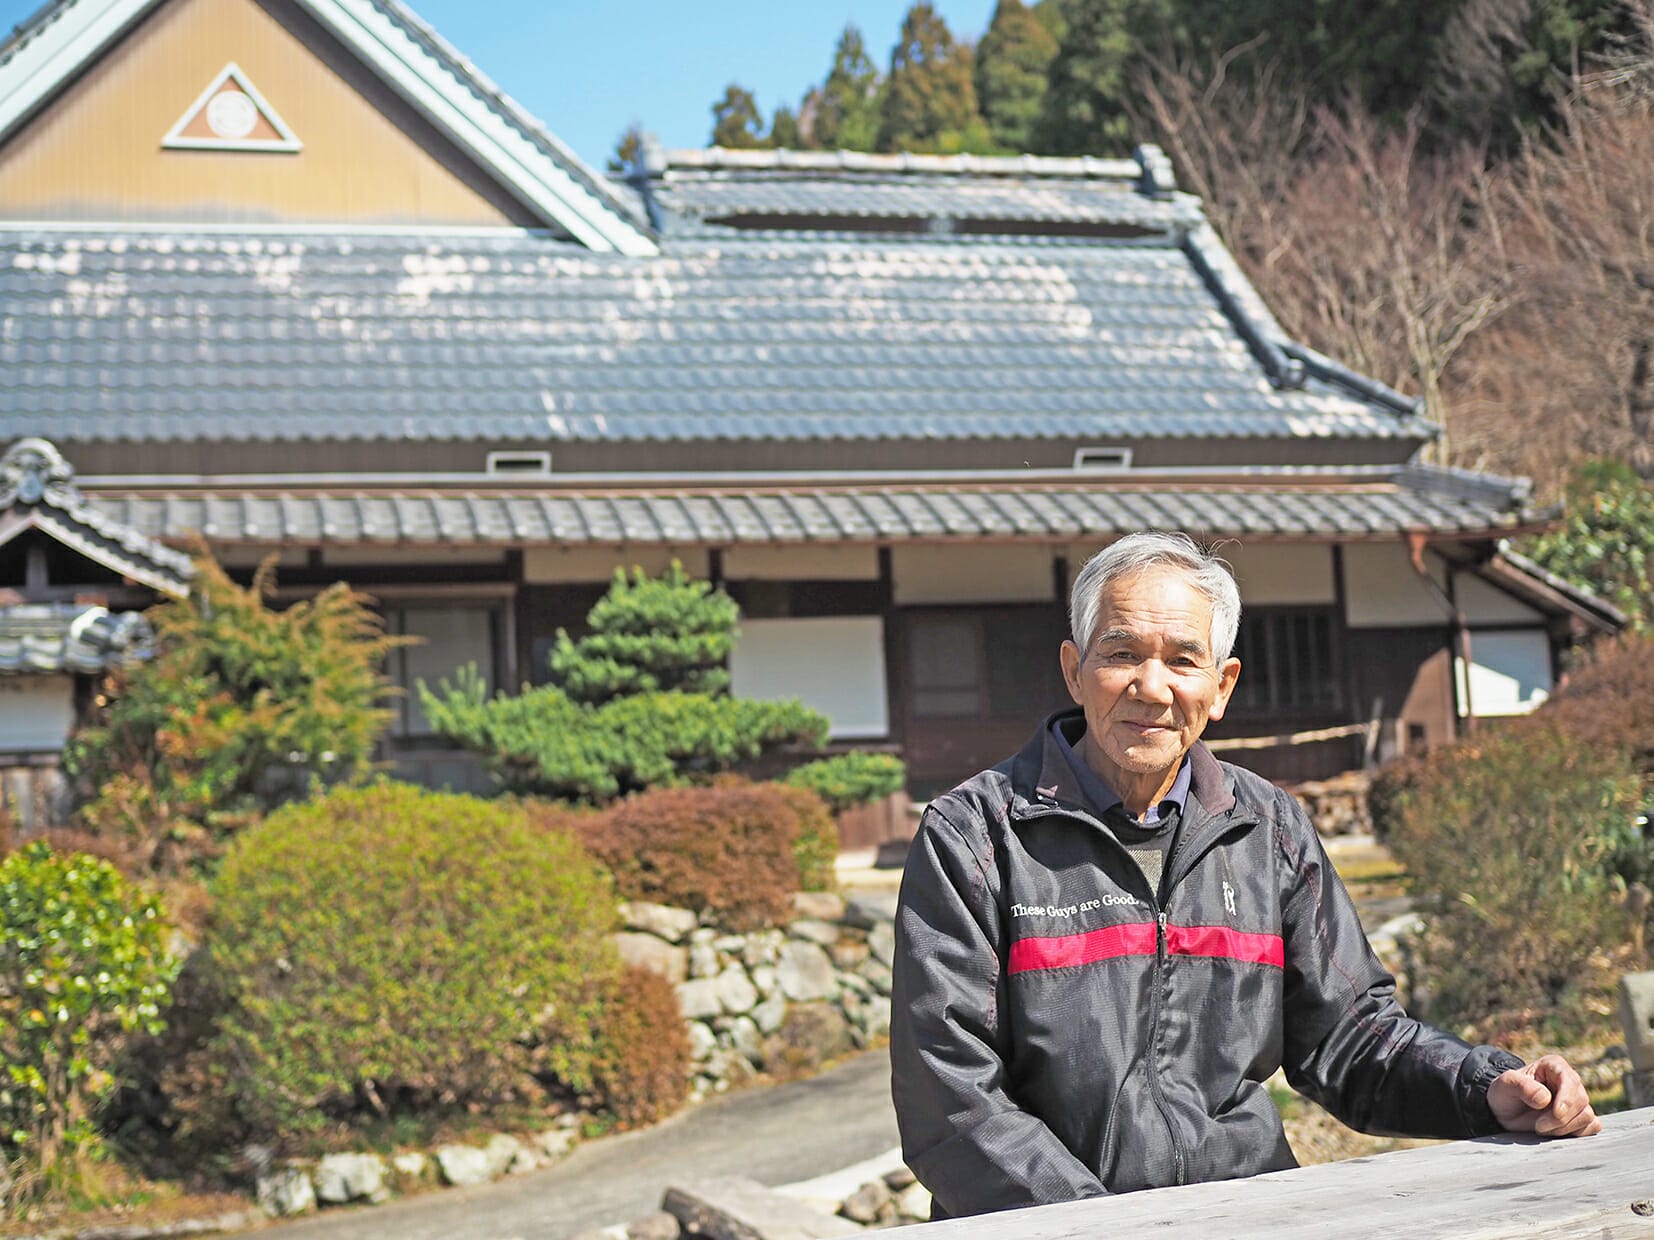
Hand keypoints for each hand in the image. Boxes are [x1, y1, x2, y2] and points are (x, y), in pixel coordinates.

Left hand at [1486, 1054, 1601, 1137]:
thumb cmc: (1505, 1094)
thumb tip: (1545, 1098)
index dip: (1566, 1099)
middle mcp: (1569, 1080)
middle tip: (1538, 1126)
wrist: (1506, 1112)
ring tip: (1542, 1128)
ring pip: (1587, 1116)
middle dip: (1560, 1119)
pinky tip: (1557, 1132)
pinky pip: (1593, 1126)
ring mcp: (1577, 1099)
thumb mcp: (1504, 1086)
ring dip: (1565, 1128)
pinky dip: (1577, 1133)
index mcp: (1554, 1065)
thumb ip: (1521, 1086)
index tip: (1556, 1114)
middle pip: (1581, 1101)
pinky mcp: (1582, 1117)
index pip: (1571, 1080)